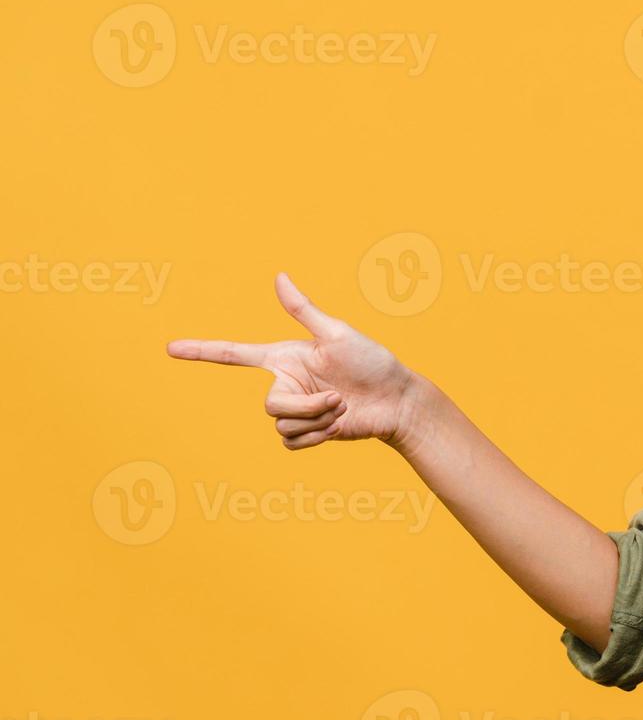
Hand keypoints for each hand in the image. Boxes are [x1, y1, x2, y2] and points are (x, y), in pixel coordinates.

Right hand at [167, 273, 415, 449]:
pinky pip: (293, 443)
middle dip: (307, 407)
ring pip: (281, 427)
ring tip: (342, 409)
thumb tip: (279, 276)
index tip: (170, 348)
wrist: (396, 401)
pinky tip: (340, 426)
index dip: (202, 351)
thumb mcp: (338, 334)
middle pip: (270, 406)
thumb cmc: (372, 362)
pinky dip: (318, 437)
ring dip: (318, 421)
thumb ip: (304, 310)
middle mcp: (285, 383)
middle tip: (338, 398)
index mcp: (285, 358)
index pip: (235, 354)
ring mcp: (295, 410)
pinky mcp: (306, 433)